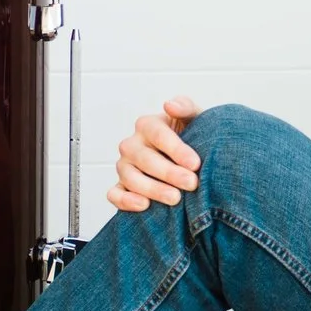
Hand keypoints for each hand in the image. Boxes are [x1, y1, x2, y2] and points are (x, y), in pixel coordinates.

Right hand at [108, 96, 201, 211]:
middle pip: (145, 159)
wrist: (188, 159)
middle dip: (170, 173)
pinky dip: (125, 201)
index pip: (158, 135)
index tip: (195, 164)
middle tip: (192, 183)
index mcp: (147, 125)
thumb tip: (169, 105)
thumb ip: (185, 107)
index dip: (177, 150)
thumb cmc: (191, 136)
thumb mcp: (194, 118)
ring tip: (175, 198)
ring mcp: (124, 166)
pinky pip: (114, 194)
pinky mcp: (121, 186)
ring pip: (130, 178)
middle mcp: (132, 145)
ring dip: (152, 189)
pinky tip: (145, 205)